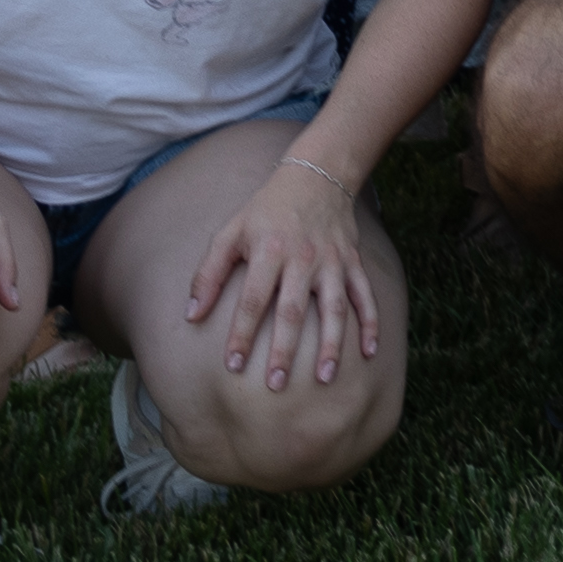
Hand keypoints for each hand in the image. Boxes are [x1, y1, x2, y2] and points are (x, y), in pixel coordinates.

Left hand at [179, 154, 384, 389]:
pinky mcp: (352, 262)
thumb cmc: (265, 211)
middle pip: (293, 311)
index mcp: (269, 251)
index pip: (253, 300)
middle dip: (285, 350)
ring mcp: (332, 261)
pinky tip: (369, 352)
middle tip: (276, 385)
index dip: (241, 333)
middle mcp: (303, 258)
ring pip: (334, 308)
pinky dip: (370, 323)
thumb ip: (208, 273)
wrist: (316, 176)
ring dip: (332, 345)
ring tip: (325, 379)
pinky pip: (365, 296)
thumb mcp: (230, 232)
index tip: (232, 366)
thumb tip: (191, 315)